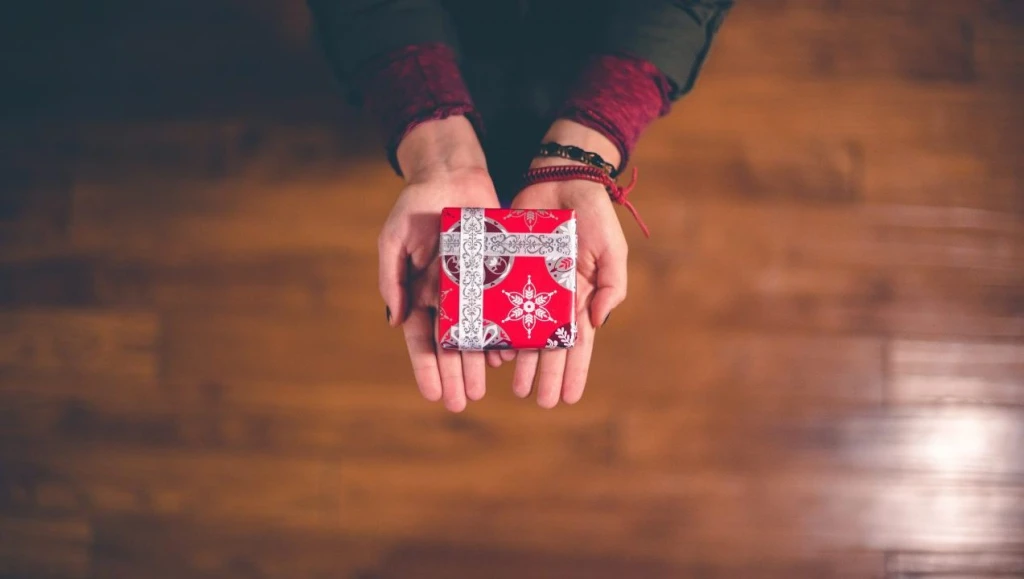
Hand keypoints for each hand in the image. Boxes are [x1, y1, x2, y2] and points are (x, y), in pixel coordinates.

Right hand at [380, 116, 499, 411]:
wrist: (453, 175)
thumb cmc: (417, 205)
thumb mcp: (395, 238)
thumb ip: (392, 278)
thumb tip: (395, 321)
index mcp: (420, 293)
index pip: (422, 339)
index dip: (426, 368)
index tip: (433, 394)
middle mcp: (448, 297)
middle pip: (450, 346)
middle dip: (454, 375)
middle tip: (462, 402)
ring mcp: (474, 289)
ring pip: (476, 334)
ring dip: (477, 363)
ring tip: (482, 388)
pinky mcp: (497, 276)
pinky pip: (501, 310)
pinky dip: (503, 333)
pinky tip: (507, 355)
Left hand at [503, 120, 628, 407]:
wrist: (559, 178)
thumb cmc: (592, 214)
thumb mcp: (611, 249)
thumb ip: (611, 285)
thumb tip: (598, 322)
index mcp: (580, 297)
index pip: (578, 343)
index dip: (575, 371)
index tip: (570, 398)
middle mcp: (553, 298)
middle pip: (549, 345)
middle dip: (546, 374)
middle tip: (539, 401)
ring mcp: (528, 286)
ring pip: (523, 332)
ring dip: (521, 361)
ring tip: (515, 386)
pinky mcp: (505, 271)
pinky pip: (498, 305)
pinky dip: (497, 328)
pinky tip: (492, 351)